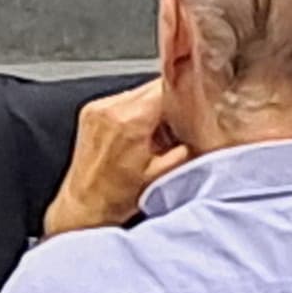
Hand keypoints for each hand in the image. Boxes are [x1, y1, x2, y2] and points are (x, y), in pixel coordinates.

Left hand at [41, 80, 187, 236]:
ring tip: (157, 133)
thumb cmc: (117, 198)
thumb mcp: (164, 174)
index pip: (167, 86)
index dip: (187, 91)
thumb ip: (188, 146)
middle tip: (181, 123)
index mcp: (130, 120)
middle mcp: (110, 108)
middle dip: (171, 101)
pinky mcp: (91, 112)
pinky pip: (124, 100)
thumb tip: (207, 128)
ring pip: (139, 92)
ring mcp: (97, 108)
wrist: (84, 207)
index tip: (198, 101)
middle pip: (153, 86)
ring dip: (153, 106)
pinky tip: (140, 133)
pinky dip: (136, 111)